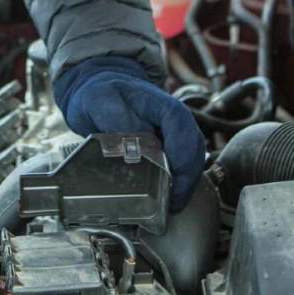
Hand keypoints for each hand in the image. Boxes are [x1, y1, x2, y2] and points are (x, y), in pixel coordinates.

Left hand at [52, 56, 206, 211]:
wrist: (101, 90)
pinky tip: (170, 198)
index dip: (182, 147)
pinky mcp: (170, 147)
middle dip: (188, 175)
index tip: (176, 171)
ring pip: (193, 158)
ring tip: (172, 204)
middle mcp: (173, 119)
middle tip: (174, 200)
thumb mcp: (99, 100)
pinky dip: (181, 183)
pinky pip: (184, 165)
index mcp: (158, 103)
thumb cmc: (102, 94)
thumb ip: (114, 117)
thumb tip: (131, 145)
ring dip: (187, 182)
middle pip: (193, 145)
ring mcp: (174, 133)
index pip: (180, 122)